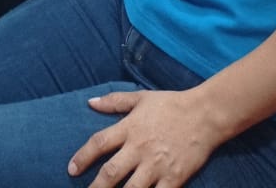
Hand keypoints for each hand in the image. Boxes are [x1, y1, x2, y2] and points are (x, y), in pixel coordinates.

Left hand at [68, 88, 222, 187]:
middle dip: (95, 187)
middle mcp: (139, 149)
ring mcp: (157, 166)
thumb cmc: (171, 104)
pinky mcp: (174, 178)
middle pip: (111, 173)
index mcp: (129, 128)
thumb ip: (114, 101)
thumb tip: (90, 102)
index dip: (83, 157)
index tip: (71, 169)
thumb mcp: (140, 97)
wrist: (204, 115)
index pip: (99, 143)